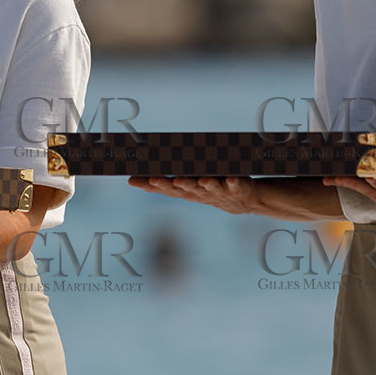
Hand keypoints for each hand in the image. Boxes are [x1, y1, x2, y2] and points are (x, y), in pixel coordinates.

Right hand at [129, 175, 260, 214]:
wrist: (241, 202)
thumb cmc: (210, 190)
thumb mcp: (188, 186)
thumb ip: (170, 181)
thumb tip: (142, 172)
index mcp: (187, 191)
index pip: (165, 188)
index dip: (148, 186)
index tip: (133, 181)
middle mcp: (200, 192)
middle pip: (183, 189)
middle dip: (168, 185)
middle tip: (155, 180)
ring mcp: (218, 191)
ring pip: (208, 188)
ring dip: (202, 185)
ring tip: (197, 180)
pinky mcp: (237, 187)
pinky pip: (235, 184)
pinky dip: (233, 182)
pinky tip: (231, 178)